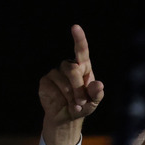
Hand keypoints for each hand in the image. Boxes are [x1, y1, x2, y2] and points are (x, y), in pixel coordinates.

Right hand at [39, 25, 104, 144]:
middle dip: (79, 88)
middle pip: (73, 69)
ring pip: (64, 79)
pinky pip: (53, 85)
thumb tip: (99, 85)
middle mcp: (69, 67)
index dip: (79, 39)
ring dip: (71, 94)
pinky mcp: (46, 80)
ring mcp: (56, 73)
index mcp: (83, 68)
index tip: (75, 27)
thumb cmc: (83, 106)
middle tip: (82, 101)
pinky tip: (63, 102)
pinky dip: (61, 96)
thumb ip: (97, 94)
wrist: (67, 117)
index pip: (81, 50)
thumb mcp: (93, 102)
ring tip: (74, 104)